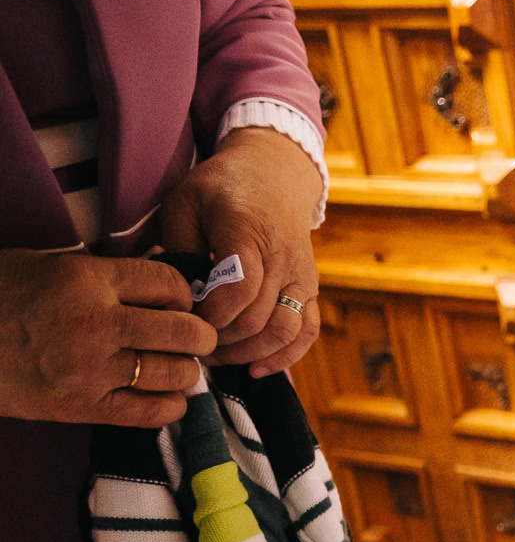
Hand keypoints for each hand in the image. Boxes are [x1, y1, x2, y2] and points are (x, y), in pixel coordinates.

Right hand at [0, 250, 212, 425]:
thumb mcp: (45, 265)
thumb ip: (102, 273)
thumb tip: (160, 276)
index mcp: (86, 280)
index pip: (169, 285)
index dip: (184, 294)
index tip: (179, 302)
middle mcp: (96, 324)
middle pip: (186, 333)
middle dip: (200, 335)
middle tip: (195, 338)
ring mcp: (90, 369)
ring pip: (175, 374)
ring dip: (184, 371)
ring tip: (174, 365)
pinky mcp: (82, 407)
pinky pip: (151, 412)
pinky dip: (170, 405)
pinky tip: (165, 395)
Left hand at [158, 125, 322, 376]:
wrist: (274, 173)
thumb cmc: (220, 188)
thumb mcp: (185, 203)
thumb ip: (179, 248)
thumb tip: (176, 298)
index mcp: (247, 231)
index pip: (237, 290)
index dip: (210, 316)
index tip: (182, 322)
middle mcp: (282, 257)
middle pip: (257, 317)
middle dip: (221, 340)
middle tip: (191, 344)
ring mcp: (301, 275)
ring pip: (285, 330)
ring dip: (251, 352)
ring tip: (219, 357)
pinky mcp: (311, 287)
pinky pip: (308, 330)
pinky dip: (286, 355)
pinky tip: (258, 369)